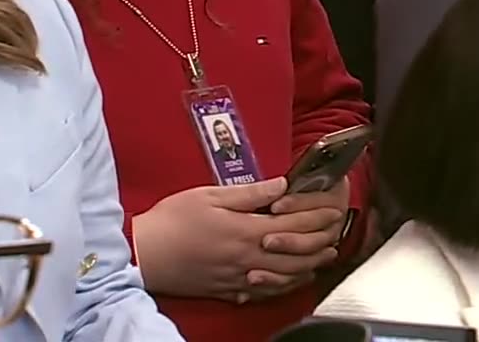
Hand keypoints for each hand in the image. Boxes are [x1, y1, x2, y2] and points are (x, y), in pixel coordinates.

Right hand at [135, 178, 335, 302]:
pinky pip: (264, 293)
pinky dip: (284, 286)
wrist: (141, 255)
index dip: (318, 219)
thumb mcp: (210, 196)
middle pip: (297, 255)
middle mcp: (248, 259)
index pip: (295, 227)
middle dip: (321, 244)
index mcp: (246, 232)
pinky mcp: (227, 290)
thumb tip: (282, 185)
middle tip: (336, 234)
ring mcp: (238, 279)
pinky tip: (291, 279)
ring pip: (284, 277)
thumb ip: (250, 193)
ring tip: (323, 257)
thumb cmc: (172, 221)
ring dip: (308, 266)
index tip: (334, 210)